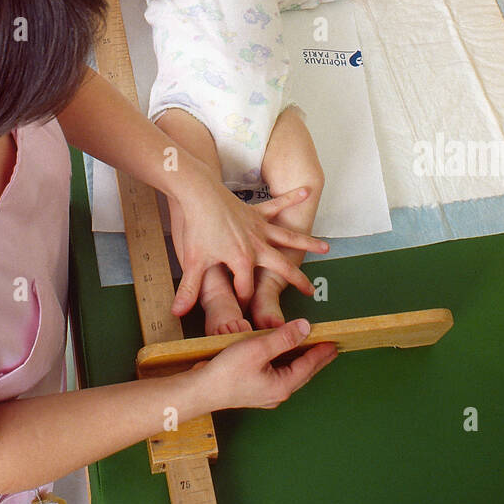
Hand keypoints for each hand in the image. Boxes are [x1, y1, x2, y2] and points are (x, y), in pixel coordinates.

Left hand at [171, 183, 331, 316]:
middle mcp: (256, 245)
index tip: (241, 309)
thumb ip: (188, 290)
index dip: (243, 300)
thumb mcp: (192, 262)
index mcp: (242, 260)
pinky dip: (291, 198)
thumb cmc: (196, 227)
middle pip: (281, 266)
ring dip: (307, 242)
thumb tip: (177, 312)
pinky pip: (277, 204)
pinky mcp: (254, 211)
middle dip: (296, 280)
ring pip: (288, 237)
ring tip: (326, 247)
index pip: (246, 288)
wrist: (197, 193)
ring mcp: (258, 227)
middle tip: (311, 292)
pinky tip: (306, 191)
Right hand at [196, 319, 337, 410]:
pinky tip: (283, 356)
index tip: (334, 344)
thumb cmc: (226, 372)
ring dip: (301, 361)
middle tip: (330, 348)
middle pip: (302, 373)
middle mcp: (277, 393)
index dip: (321, 353)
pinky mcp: (255, 389)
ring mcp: (265, 393)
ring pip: (290, 374)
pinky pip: (278, 374)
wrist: (201, 390)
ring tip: (310, 349)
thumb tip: (305, 329)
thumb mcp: (258, 349)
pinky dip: (286, 363)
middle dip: (316, 359)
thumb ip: (283, 338)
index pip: (308, 366)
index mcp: (282, 385)